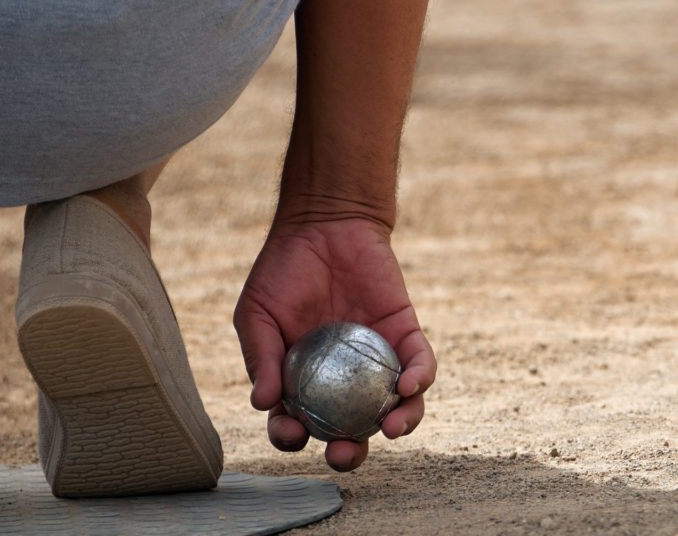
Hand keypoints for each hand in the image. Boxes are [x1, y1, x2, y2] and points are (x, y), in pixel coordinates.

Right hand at [233, 216, 435, 470]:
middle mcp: (342, 381)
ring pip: (395, 407)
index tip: (294, 434)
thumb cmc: (283, 271)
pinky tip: (409, 387)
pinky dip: (419, 380)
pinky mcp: (405, 336)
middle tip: (346, 453)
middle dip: (351, 453)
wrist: (324, 225)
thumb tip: (262, 403)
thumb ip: (261, 357)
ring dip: (398, 425)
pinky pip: (419, 366)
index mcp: (302, 383)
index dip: (294, 438)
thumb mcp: (258, 314)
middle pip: (351, 430)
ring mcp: (377, 362)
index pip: (298, 424)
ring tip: (391, 429)